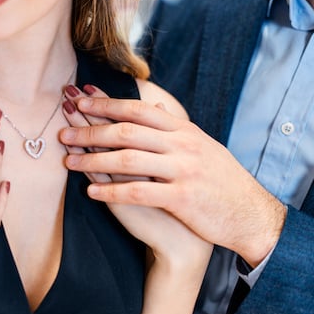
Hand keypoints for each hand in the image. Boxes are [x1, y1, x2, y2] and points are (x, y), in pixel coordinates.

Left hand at [60, 85, 285, 267]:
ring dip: (92, 159)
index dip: (106, 103)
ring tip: (68, 160)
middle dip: (90, 130)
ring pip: (127, 159)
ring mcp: (183, 170)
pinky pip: (137, 192)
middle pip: (126, 131)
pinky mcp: (181, 198)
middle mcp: (182, 144)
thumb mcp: (202, 145)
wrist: (250, 214)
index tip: (81, 99)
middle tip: (63, 131)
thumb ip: (175, 128)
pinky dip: (110, 192)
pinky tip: (91, 192)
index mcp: (184, 129)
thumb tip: (155, 108)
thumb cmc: (221, 180)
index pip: (138, 108)